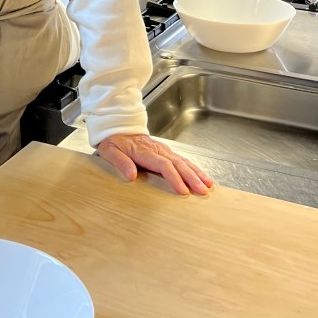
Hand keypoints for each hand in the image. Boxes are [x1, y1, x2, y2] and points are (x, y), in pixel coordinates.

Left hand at [97, 133, 212, 195]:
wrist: (118, 126)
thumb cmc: (114, 140)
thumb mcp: (110, 150)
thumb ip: (120, 162)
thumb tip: (131, 176)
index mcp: (144, 151)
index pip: (163, 165)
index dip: (174, 178)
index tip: (183, 190)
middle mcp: (157, 150)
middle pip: (178, 164)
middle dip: (192, 178)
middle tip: (202, 191)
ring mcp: (163, 150)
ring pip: (183, 161)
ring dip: (197, 173)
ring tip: (208, 185)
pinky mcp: (166, 151)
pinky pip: (182, 160)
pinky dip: (194, 168)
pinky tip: (202, 176)